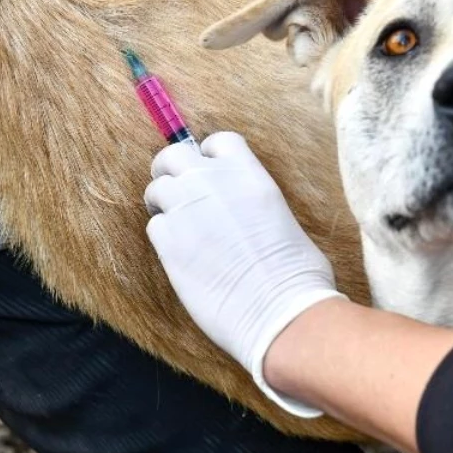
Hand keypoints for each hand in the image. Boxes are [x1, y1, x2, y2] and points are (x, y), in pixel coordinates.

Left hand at [145, 132, 344, 416]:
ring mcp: (187, 209)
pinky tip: (179, 256)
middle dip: (170, 171)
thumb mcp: (285, 222)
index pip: (217, 142)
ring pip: (156, 188)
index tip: (207, 171)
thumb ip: (257, 207)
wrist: (279, 310)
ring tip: (175, 226)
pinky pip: (154, 226)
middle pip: (173, 155)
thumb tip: (253, 219)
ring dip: (162, 204)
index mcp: (250, 174)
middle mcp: (214, 183)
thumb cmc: (298, 277)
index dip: (207, 155)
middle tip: (175, 193)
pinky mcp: (169, 241)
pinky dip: (163, 237)